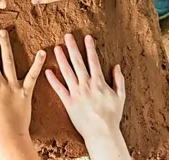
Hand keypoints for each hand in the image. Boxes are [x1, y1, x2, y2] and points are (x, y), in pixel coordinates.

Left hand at [45, 34, 129, 159]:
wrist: (102, 132)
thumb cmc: (112, 116)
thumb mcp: (120, 96)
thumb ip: (119, 80)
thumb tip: (117, 66)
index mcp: (99, 82)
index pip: (93, 60)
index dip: (90, 48)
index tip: (87, 37)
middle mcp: (86, 84)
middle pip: (78, 62)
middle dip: (73, 48)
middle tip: (67, 36)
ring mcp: (76, 93)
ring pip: (67, 72)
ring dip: (61, 59)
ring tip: (56, 48)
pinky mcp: (68, 102)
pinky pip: (59, 89)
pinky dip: (53, 80)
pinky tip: (47, 71)